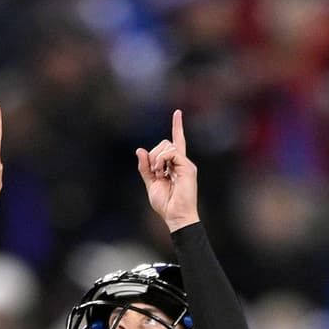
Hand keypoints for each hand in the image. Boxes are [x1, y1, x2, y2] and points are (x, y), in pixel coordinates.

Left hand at [136, 109, 199, 232]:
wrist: (175, 216)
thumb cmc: (166, 204)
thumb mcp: (150, 183)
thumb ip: (145, 167)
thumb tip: (140, 150)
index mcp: (174, 165)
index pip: (176, 142)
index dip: (177, 127)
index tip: (178, 112)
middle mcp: (182, 162)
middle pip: (165, 143)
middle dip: (153, 155)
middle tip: (155, 172)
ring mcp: (185, 164)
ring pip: (167, 146)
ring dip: (156, 159)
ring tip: (159, 174)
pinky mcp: (188, 168)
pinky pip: (171, 153)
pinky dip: (162, 160)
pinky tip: (162, 173)